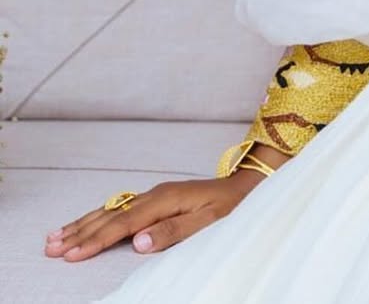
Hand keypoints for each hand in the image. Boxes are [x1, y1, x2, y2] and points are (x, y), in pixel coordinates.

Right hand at [43, 174, 259, 261]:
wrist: (244, 187)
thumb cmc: (229, 208)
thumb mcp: (209, 222)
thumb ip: (174, 231)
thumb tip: (139, 241)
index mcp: (165, 200)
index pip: (124, 224)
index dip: (97, 240)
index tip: (72, 254)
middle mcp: (155, 194)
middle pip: (111, 216)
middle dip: (80, 233)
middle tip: (50, 248)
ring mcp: (153, 195)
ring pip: (111, 210)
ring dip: (83, 224)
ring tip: (55, 237)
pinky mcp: (154, 199)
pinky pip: (119, 208)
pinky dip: (98, 217)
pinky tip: (84, 223)